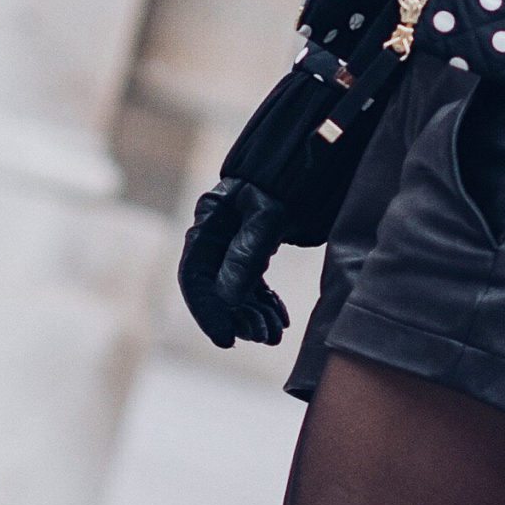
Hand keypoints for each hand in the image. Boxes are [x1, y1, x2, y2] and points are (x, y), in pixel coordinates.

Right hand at [178, 181, 290, 349]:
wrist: (309, 164)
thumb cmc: (285, 185)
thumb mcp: (266, 218)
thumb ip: (246, 256)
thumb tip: (228, 301)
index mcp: (208, 224)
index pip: (195, 277)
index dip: (207, 312)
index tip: (227, 339)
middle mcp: (215, 239)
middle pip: (215, 290)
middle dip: (238, 318)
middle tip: (263, 336)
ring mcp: (233, 249)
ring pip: (236, 295)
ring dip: (254, 318)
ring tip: (275, 333)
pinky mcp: (252, 255)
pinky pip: (253, 289)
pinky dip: (265, 307)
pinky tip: (281, 321)